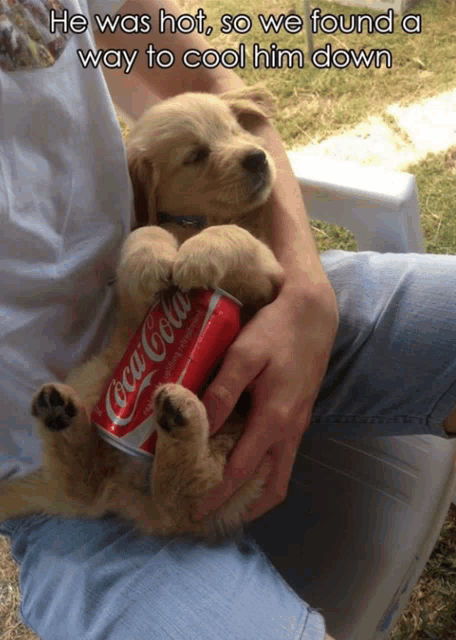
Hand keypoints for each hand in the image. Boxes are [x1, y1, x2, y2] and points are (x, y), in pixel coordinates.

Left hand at [196, 282, 338, 522]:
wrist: (314, 313)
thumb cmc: (276, 330)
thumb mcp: (244, 354)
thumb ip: (223, 391)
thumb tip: (199, 425)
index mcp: (274, 419)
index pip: (242, 471)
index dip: (218, 495)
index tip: (195, 512)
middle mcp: (290, 430)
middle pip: (271, 487)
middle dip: (242, 507)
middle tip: (212, 513)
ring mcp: (298, 424)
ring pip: (279, 474)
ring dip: (254, 492)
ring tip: (224, 497)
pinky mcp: (299, 415)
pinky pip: (281, 457)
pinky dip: (262, 471)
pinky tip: (241, 462)